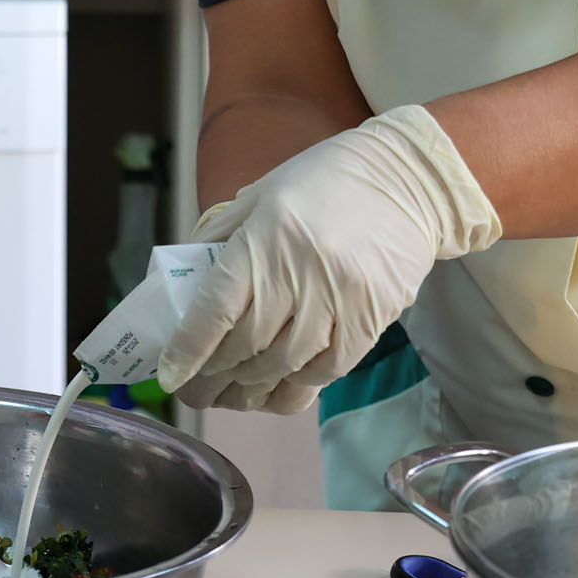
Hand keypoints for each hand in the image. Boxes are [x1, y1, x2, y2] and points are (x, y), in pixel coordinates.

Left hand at [158, 104, 499, 413]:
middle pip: (248, 344)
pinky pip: (328, 370)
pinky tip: (278, 386)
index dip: (190, 349)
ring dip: (253, 387)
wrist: (406, 182)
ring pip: (286, 364)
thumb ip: (220, 239)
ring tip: (232, 395)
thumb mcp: (259, 197)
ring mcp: (342, 299)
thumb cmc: (321, 184)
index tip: (171, 374)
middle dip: (215, 376)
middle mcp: (302, 271)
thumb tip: (182, 288)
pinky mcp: (373, 319)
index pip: (218, 308)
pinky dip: (298, 384)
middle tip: (196, 391)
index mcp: (267, 235)